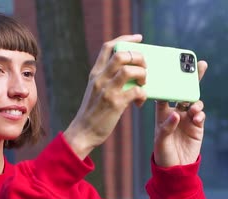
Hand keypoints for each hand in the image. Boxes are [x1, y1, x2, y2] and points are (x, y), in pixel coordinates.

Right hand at [64, 34, 147, 158]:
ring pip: (130, 70)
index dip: (125, 38)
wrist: (83, 132)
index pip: (109, 46)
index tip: (138, 38)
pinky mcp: (115, 104)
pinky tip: (140, 102)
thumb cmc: (93, 113)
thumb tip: (131, 73)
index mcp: (95, 73)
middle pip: (122, 54)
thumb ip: (108, 80)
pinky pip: (136, 91)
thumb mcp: (96, 91)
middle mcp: (100, 78)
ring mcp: (107, 90)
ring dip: (142, 74)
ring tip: (143, 84)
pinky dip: (143, 94)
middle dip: (138, 58)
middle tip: (144, 68)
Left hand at [153, 61, 207, 166]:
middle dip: (192, 79)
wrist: (176, 169)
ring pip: (194, 102)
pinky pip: (200, 115)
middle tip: (200, 65)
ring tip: (193, 108)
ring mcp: (188, 119)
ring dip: (195, 101)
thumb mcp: (161, 141)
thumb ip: (167, 127)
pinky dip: (200, 114)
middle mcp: (176, 112)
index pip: (165, 93)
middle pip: (183, 92)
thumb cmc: (163, 154)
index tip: (172, 69)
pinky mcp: (198, 127)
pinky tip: (197, 117)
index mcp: (162, 113)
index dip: (168, 81)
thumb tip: (176, 114)